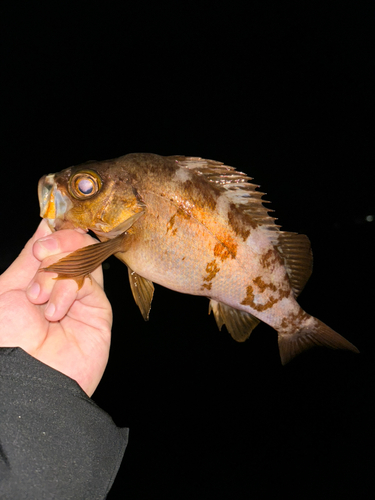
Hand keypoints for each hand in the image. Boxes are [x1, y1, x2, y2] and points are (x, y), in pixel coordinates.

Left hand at [0, 220, 111, 395]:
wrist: (26, 376)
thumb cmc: (7, 338)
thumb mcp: (7, 290)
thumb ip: (30, 257)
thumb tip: (45, 223)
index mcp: (39, 279)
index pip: (58, 242)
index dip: (54, 234)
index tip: (40, 242)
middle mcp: (62, 286)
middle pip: (77, 244)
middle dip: (58, 245)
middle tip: (40, 256)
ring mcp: (82, 298)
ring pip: (86, 259)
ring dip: (59, 270)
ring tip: (39, 298)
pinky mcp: (99, 311)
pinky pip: (91, 282)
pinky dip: (70, 289)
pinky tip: (56, 310)